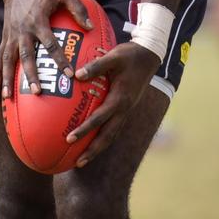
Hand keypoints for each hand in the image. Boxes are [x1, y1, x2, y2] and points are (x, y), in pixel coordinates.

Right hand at [0, 0, 92, 98]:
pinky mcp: (5, 34)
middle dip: (31, 75)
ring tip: (7, 96)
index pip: (51, 44)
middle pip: (27, 56)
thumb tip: (90, 27)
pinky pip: (0, 54)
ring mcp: (12, 33)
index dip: (60, 59)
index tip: (69, 74)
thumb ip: (78, 8)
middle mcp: (23, 30)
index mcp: (38, 20)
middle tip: (38, 91)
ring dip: (8, 77)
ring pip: (9, 59)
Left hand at [65, 41, 160, 166]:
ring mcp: (126, 110)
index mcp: (120, 99)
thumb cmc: (130, 55)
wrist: (149, 56)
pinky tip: (94, 140)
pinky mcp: (126, 108)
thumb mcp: (113, 57)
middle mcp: (124, 109)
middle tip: (77, 163)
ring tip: (83, 160)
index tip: (70, 139)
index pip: (100, 119)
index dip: (85, 129)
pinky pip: (114, 127)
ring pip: (112, 134)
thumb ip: (96, 66)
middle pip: (108, 136)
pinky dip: (104, 136)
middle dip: (93, 150)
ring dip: (98, 148)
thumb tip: (76, 75)